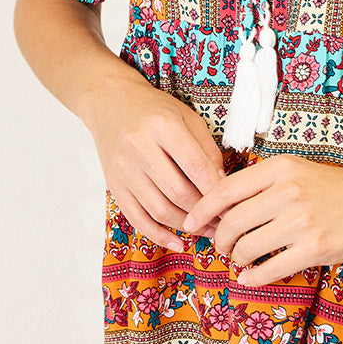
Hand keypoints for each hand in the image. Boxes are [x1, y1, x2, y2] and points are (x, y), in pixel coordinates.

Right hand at [83, 70, 224, 251]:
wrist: (109, 102)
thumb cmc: (153, 109)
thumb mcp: (186, 118)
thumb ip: (206, 149)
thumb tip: (223, 185)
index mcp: (162, 126)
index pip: (196, 167)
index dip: (217, 191)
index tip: (233, 204)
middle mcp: (139, 147)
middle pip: (178, 192)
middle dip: (204, 213)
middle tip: (223, 222)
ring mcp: (123, 168)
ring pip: (159, 209)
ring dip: (186, 227)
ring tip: (206, 231)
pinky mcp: (114, 184)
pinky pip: (137, 218)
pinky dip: (158, 235)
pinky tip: (177, 242)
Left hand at [182, 154, 342, 286]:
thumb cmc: (341, 188)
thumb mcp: (300, 171)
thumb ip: (264, 185)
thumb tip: (222, 208)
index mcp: (280, 168)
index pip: (224, 189)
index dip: (201, 210)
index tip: (190, 223)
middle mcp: (288, 192)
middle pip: (230, 223)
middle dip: (219, 241)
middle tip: (222, 248)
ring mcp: (302, 222)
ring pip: (246, 248)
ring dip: (235, 259)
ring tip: (240, 261)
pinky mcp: (316, 249)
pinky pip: (268, 269)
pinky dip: (252, 277)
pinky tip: (251, 277)